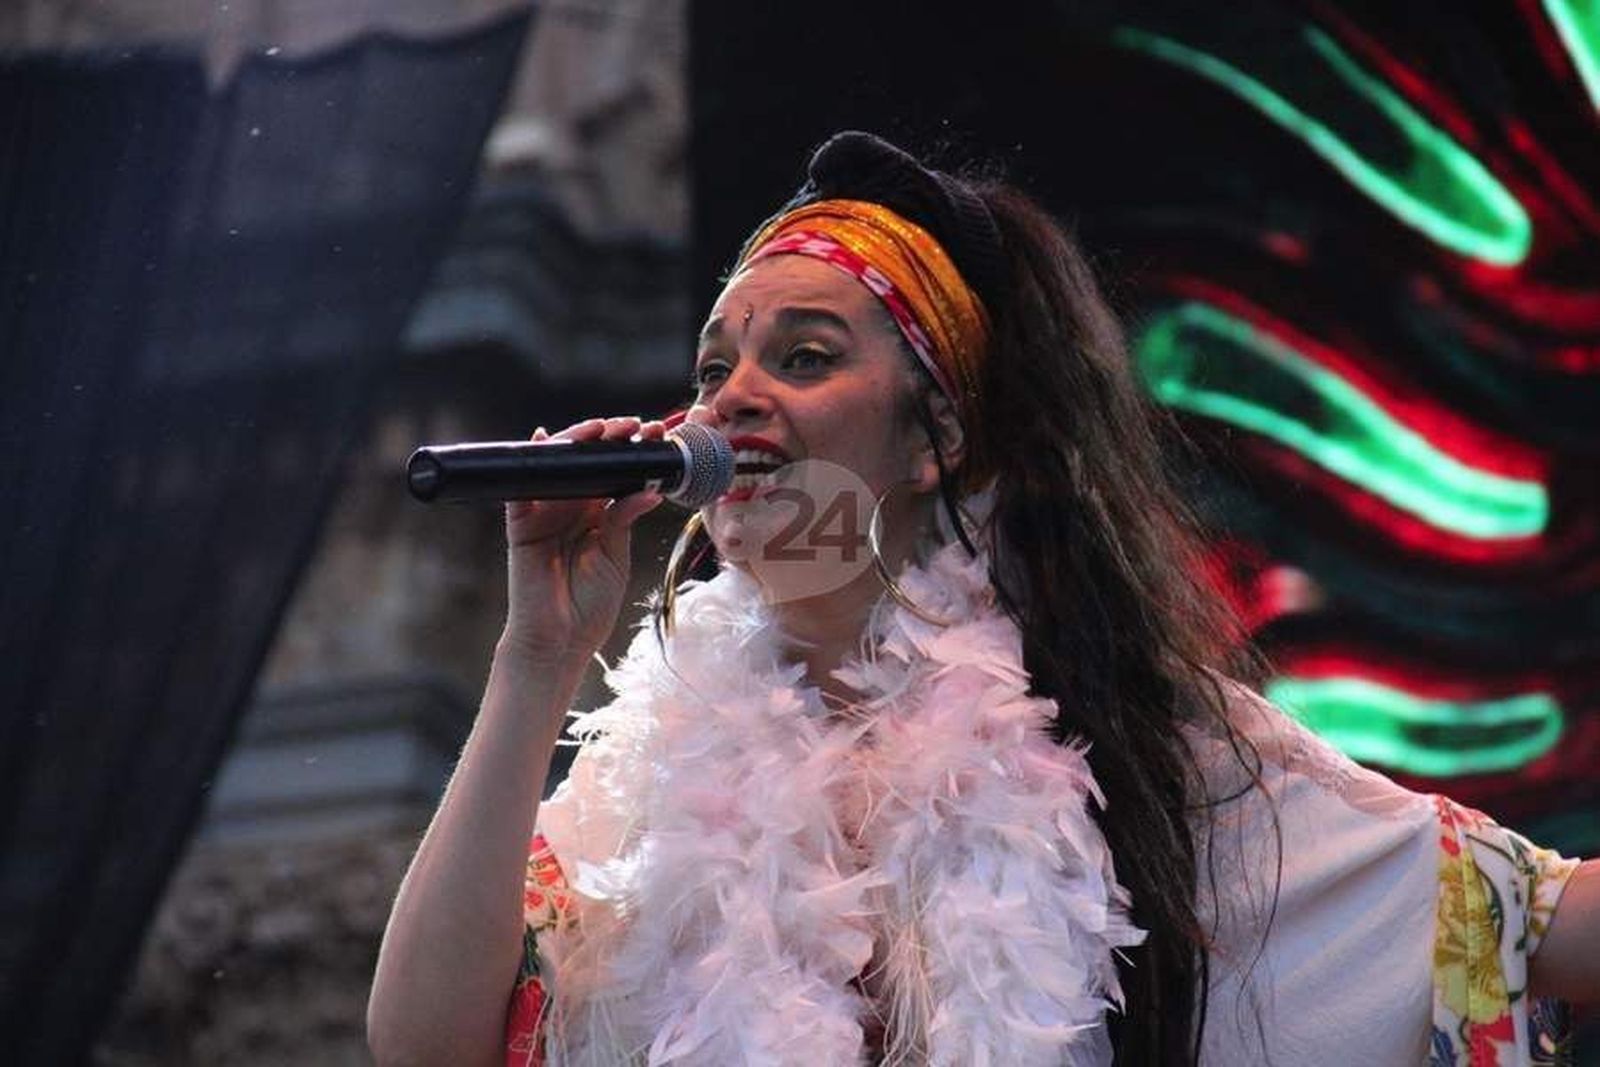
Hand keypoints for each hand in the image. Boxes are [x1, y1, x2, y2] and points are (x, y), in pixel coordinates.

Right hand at [500, 416, 666, 662]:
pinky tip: (543, 440)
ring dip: (577, 442)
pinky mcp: (522, 524)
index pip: (614, 473)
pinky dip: (531, 461)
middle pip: (587, 462)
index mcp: (596, 515)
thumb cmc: (589, 605)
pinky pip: (521, 487)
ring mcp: (545, 513)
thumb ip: (624, 519)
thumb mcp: (615, 557)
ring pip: (558, 466)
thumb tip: (649, 488)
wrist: (560, 641)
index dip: (632, 452)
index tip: (657, 435)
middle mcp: (570, 508)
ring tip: (601, 428)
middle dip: (610, 440)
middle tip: (634, 426)